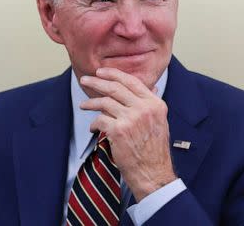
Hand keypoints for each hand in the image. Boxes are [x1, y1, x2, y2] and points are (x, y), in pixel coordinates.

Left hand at [79, 67, 176, 201]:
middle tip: (85, 79)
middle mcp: (144, 108)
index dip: (114, 74)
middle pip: (115, 88)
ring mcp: (131, 119)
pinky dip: (94, 124)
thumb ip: (153, 103)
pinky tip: (93, 128)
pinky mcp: (118, 131)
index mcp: (155, 104)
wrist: (153, 172)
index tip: (101, 72)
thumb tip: (152, 87)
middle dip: (97, 82)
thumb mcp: (160, 121)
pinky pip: (100, 120)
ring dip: (91, 103)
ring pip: (105, 102)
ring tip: (83, 105)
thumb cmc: (154, 149)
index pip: (132, 81)